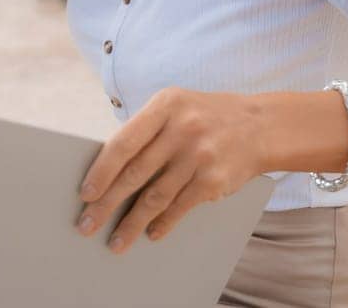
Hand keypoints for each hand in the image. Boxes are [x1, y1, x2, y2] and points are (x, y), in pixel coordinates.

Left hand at [74, 87, 263, 253]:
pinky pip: (180, 207)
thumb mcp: (176, 108)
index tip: (85, 194)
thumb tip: (107, 172)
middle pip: (134, 173)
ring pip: (155, 197)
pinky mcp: (214, 179)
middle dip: (106, 204)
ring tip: (116, 241)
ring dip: (131, 224)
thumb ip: (147, 132)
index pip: (124, 142)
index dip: (101, 171)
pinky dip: (162, 224)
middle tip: (86, 225)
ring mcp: (199, 154)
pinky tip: (151, 234)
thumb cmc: (206, 118)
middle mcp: (182, 128)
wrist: (261, 125)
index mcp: (165, 105)